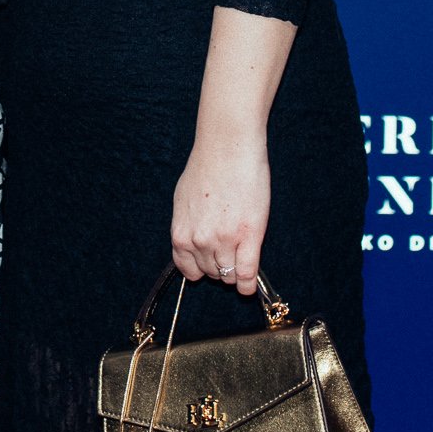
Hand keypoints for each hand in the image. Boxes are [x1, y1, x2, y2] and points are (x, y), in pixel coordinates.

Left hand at [171, 130, 270, 296]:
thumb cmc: (207, 167)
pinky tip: (251, 284)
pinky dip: (249, 283)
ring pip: (230, 274)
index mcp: (181, 234)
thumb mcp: (184, 200)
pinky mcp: (249, 236)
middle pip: (212, 273)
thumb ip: (188, 225)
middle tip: (230, 252)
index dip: (202, 269)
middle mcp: (199, 241)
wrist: (228, 147)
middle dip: (220, 267)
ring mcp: (224, 240)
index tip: (211, 265)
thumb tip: (194, 241)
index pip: (189, 270)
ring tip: (242, 260)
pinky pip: (247, 273)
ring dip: (235, 272)